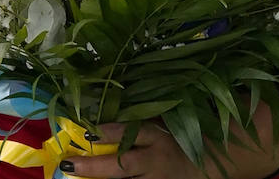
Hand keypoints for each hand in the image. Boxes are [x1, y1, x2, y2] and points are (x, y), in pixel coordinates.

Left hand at [62, 123, 202, 178]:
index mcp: (157, 136)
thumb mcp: (162, 122)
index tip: (87, 133)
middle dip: (95, 166)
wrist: (208, 163)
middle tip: (70, 163)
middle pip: (123, 164)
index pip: (132, 132)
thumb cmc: (178, 136)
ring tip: (76, 175)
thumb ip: (137, 117)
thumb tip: (102, 106)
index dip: (110, 133)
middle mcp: (155, 159)